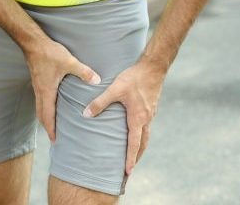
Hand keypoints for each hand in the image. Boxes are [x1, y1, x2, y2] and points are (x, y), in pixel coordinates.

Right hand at [25, 40, 100, 143]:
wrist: (33, 44)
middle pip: (41, 115)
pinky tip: (51, 107)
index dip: (51, 129)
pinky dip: (44, 108)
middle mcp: (40, 92)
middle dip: (47, 127)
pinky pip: (40, 100)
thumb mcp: (69, 62)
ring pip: (39, 108)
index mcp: (47, 91)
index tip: (54, 140)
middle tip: (54, 138)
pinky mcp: (38, 82)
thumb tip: (97, 81)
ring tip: (52, 125)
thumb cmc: (49, 54)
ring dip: (45, 118)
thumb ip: (84, 72)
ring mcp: (37, 87)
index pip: (47, 115)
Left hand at [83, 57, 166, 174]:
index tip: (127, 171)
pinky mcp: (150, 108)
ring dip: (139, 147)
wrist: (154, 66)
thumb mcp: (114, 89)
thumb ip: (100, 102)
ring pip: (146, 135)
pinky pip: (146, 126)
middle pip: (143, 144)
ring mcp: (150, 114)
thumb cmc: (134, 78)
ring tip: (132, 155)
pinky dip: (141, 135)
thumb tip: (85, 114)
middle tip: (130, 169)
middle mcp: (146, 119)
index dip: (130, 158)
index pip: (134, 144)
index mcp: (138, 118)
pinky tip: (134, 132)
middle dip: (136, 157)